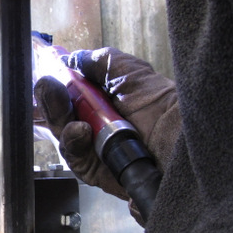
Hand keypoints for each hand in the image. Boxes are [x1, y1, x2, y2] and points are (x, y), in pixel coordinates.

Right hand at [34, 47, 179, 200]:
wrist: (187, 147)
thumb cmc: (165, 107)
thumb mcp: (133, 74)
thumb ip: (102, 63)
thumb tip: (73, 58)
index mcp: (106, 101)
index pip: (70, 94)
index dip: (54, 87)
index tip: (46, 75)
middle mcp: (99, 125)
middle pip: (61, 116)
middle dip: (51, 101)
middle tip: (47, 86)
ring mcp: (98, 151)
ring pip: (64, 138)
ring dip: (60, 120)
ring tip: (66, 110)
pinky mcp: (99, 174)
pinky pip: (76, 160)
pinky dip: (74, 143)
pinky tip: (80, 130)